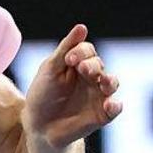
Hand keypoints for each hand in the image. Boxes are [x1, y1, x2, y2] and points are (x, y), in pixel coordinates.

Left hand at [22, 23, 122, 149]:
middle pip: (99, 65)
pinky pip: (115, 108)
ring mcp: (98, 96)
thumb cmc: (42, 94)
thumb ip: (66, 48)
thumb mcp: (50, 69)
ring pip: (112, 83)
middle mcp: (91, 78)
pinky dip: (115, 106)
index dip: (82, 51)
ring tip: (102, 81)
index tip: (70, 58)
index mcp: (77, 65)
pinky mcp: (102, 114)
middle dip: (92, 65)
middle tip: (83, 69)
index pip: (87, 51)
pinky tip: (110, 104)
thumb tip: (82, 27)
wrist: (38, 125)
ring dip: (109, 81)